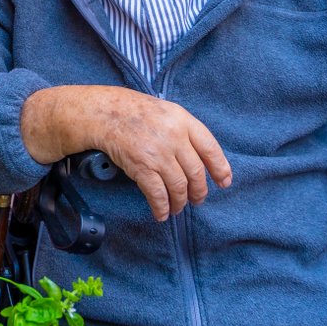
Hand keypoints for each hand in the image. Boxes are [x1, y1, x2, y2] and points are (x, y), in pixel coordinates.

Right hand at [21, 86, 231, 220]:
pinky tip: (161, 213)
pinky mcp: (142, 167)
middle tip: (197, 199)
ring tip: (178, 208)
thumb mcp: (165, 111)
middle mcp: (174, 137)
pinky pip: (158, 194)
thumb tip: (198, 156)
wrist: (102, 113)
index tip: (224, 182)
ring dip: (180, 202)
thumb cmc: (132, 111)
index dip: (220, 168)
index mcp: (183, 120)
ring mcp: (159, 153)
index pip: (211, 148)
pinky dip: (162, 207)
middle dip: (198, 191)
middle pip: (196, 172)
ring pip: (179, 186)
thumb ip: (183, 130)